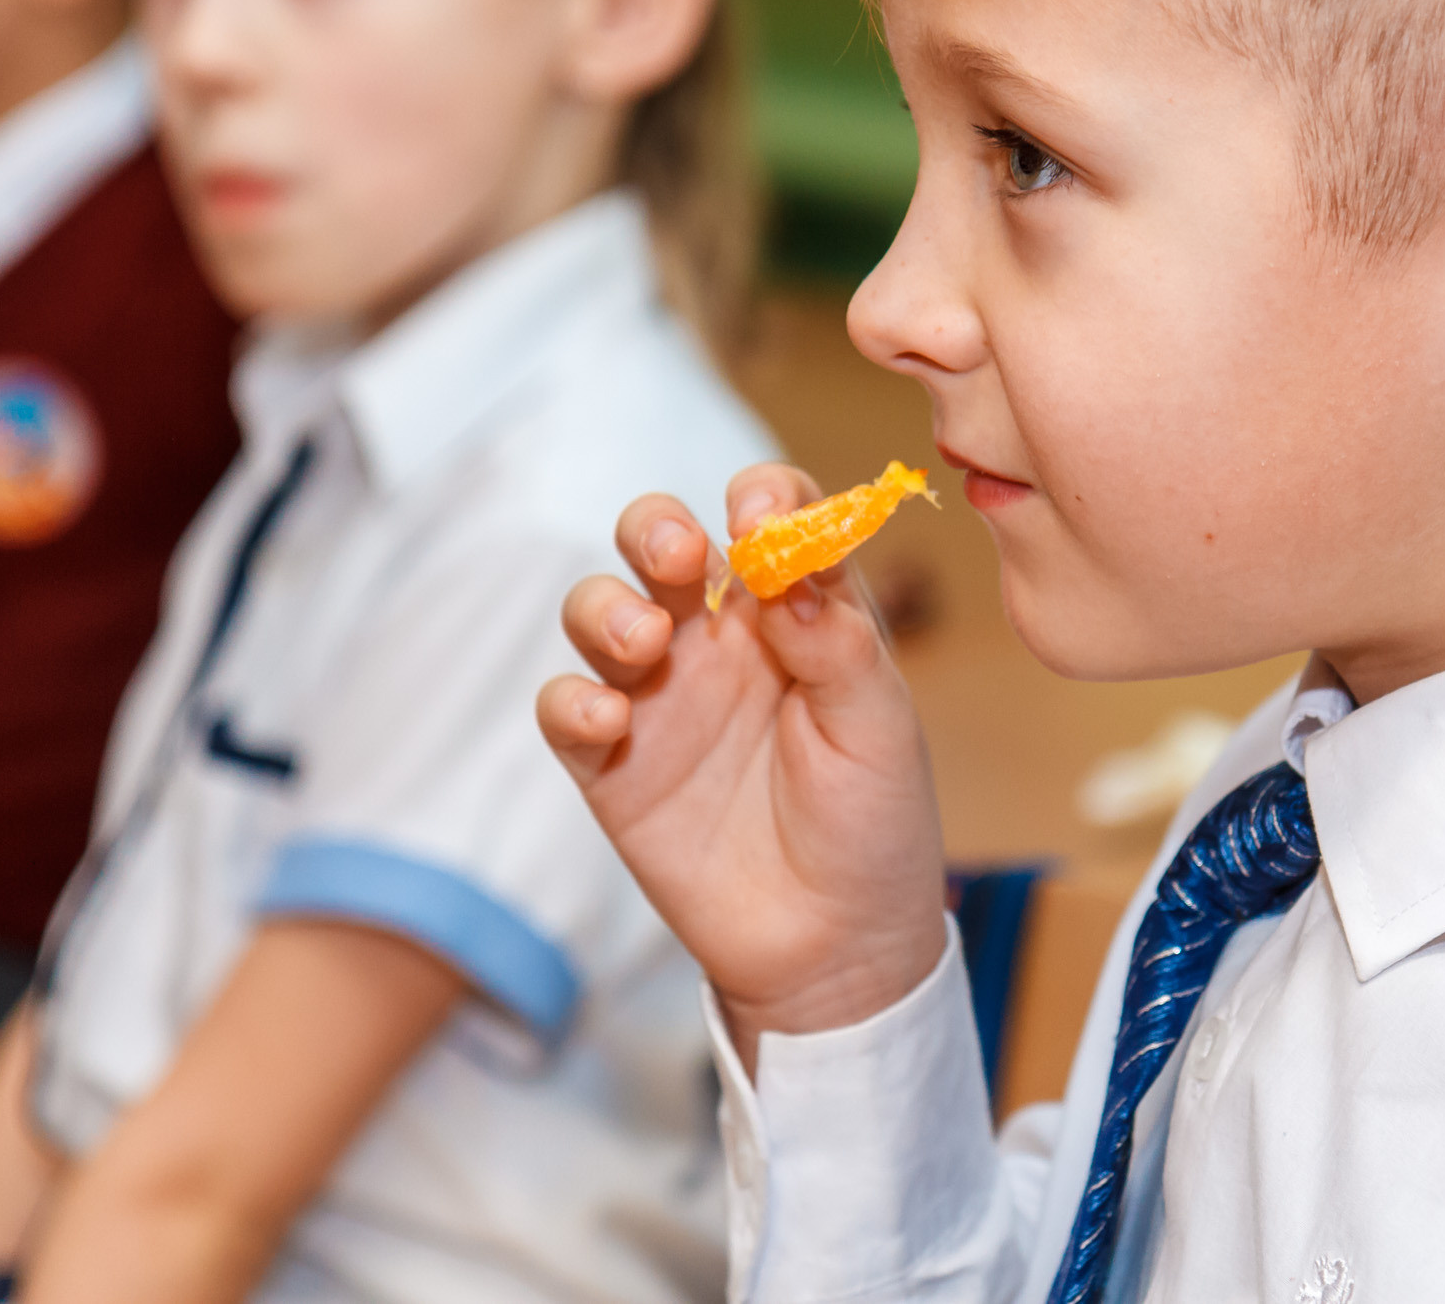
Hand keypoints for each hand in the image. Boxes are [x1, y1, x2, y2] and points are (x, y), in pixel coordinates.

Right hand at [537, 465, 947, 1055]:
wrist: (837, 947)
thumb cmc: (874, 825)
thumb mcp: (879, 728)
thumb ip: (838, 643)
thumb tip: (786, 565)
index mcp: (795, 613)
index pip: (767, 518)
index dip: (758, 496)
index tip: (758, 512)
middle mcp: (720, 641)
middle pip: (660, 544)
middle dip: (653, 529)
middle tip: (677, 556)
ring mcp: (661, 698)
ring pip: (599, 611)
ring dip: (606, 608)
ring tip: (644, 645)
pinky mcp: (613, 764)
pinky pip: (565, 708)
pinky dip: (571, 697)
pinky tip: (608, 715)